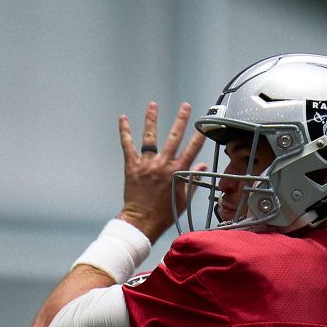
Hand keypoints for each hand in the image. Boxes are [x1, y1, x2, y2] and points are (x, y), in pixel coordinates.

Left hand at [117, 101, 205, 241]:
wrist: (142, 221)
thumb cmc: (164, 213)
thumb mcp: (184, 198)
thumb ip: (193, 180)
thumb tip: (202, 167)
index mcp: (178, 172)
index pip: (192, 150)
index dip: (199, 136)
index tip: (204, 125)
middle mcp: (163, 164)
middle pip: (174, 137)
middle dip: (181, 120)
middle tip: (185, 106)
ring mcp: (147, 164)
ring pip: (150, 137)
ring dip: (152, 119)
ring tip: (153, 105)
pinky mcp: (132, 166)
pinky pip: (128, 145)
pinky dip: (125, 131)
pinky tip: (123, 119)